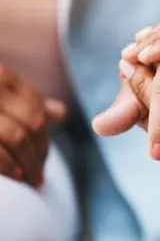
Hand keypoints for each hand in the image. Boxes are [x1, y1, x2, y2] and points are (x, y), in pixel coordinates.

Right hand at [0, 63, 65, 186]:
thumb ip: (23, 102)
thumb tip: (58, 114)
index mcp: (0, 75)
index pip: (34, 108)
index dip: (43, 137)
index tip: (44, 158)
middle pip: (31, 123)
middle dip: (39, 152)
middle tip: (39, 175)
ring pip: (17, 137)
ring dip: (28, 163)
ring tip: (31, 180)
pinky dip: (9, 166)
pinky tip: (16, 176)